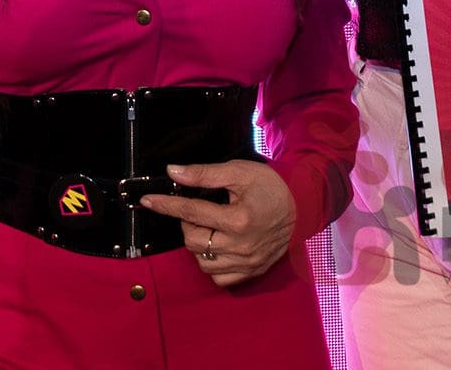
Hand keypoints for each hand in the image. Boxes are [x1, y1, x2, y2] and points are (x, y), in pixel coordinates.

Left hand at [137, 160, 295, 287]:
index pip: (191, 213)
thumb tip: (173, 172)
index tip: (148, 201)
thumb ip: (204, 173)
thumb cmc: (270, 186)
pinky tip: (216, 246)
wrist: (302, 204)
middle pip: (193, 240)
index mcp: (239, 219)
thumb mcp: (238, 172)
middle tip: (195, 210)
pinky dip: (210, 263)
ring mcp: (247, 262)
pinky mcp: (252, 271)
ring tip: (207, 227)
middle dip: (186, 223)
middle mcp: (242, 246)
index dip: (166, 205)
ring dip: (197, 244)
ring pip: (201, 262)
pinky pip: (219, 277)